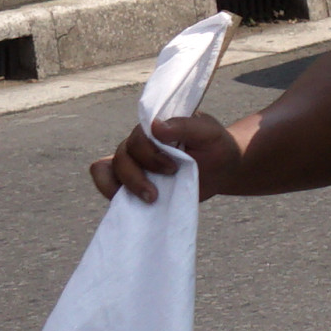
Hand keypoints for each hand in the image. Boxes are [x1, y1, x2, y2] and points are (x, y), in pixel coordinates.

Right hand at [91, 111, 241, 202]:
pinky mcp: (133, 183)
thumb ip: (184, 126)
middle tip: (157, 193)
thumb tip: (155, 126)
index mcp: (154, 128)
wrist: (222, 169)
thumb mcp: (208, 132)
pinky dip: (110, 192)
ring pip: (108, 171)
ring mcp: (134, 164)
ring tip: (149, 199)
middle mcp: (139, 145)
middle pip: (120, 158)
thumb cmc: (215, 146)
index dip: (149, 156)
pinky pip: (108, 184)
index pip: (137, 139)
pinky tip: (129, 204)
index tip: (173, 169)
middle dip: (137, 178)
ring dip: (125, 187)